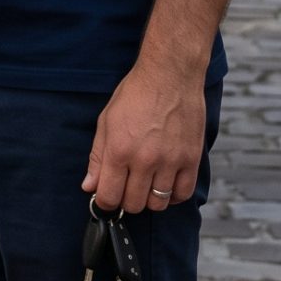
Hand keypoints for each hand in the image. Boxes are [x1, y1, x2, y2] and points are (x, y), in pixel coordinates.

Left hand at [82, 61, 205, 215]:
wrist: (170, 76)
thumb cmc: (135, 95)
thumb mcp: (106, 122)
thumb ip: (97, 157)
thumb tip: (89, 186)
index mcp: (119, 150)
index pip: (109, 196)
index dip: (105, 202)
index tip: (107, 197)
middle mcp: (145, 160)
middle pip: (134, 204)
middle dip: (126, 200)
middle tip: (126, 187)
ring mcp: (170, 161)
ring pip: (158, 204)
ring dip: (149, 199)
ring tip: (146, 184)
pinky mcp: (191, 159)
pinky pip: (183, 194)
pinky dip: (172, 196)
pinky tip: (165, 184)